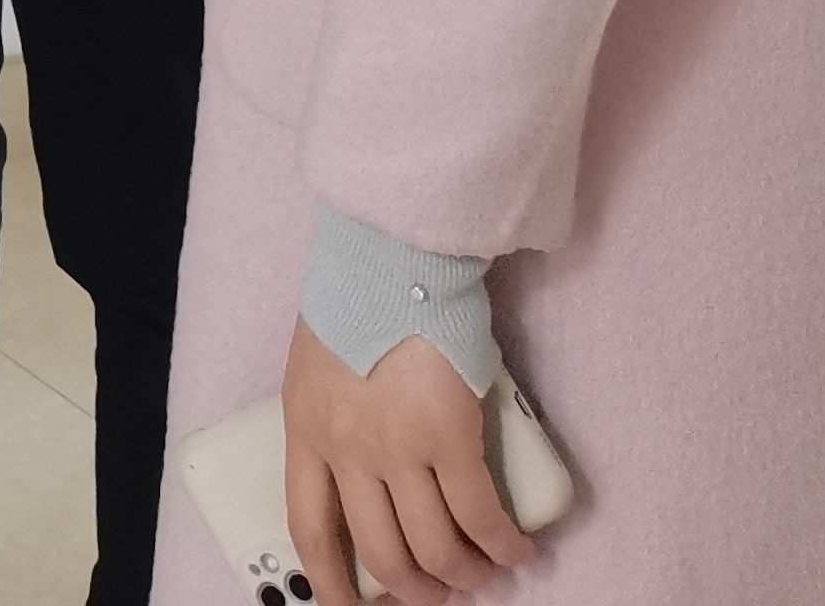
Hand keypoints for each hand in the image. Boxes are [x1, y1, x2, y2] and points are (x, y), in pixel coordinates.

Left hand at [284, 321, 535, 597]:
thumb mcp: (318, 367)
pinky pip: (481, 515)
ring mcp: (399, 447)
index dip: (331, 581)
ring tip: (484, 575)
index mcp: (307, 430)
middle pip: (382, 552)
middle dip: (415, 589)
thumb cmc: (361, 296)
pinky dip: (502, 544)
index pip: (310, 527)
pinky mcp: (451, 436)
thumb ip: (333, 420)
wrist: (395, 252)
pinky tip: (516, 548)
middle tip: (440, 593)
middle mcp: (349, 450)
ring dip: (465, 573)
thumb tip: (364, 468)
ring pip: (434, 546)